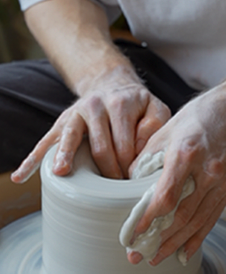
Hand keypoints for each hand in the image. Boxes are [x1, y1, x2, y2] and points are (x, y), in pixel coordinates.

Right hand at [11, 66, 169, 182]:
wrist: (113, 85)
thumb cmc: (139, 106)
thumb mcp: (156, 109)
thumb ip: (155, 126)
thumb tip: (141, 150)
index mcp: (121, 104)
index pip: (124, 143)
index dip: (129, 166)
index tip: (133, 182)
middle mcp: (95, 106)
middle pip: (100, 146)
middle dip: (109, 171)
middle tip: (116, 188)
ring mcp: (76, 113)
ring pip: (69, 138)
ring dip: (65, 157)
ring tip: (61, 172)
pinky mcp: (62, 122)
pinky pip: (46, 141)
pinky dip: (32, 159)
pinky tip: (22, 177)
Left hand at [126, 84, 225, 264]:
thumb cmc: (199, 117)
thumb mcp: (166, 131)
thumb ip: (147, 160)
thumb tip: (130, 187)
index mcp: (186, 154)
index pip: (165, 197)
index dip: (148, 221)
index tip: (131, 236)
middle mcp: (207, 172)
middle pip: (181, 216)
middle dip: (158, 240)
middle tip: (137, 256)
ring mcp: (222, 182)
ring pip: (197, 222)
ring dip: (175, 244)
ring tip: (156, 258)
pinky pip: (212, 219)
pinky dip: (197, 237)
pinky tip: (184, 252)